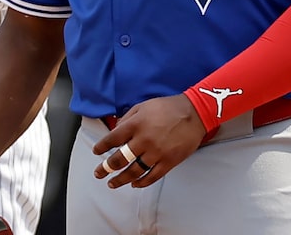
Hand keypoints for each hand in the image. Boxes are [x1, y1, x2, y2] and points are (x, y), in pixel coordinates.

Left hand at [92, 95, 207, 188]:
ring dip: (121, 179)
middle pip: (120, 159)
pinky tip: (134, 184)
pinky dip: (142, 182)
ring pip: (134, 171)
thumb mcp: (143, 106)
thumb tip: (115, 130)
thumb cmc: (167, 107)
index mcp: (136, 124)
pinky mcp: (169, 162)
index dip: (102, 147)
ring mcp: (156, 153)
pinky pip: (152, 176)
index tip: (96, 152)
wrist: (194, 113)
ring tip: (112, 184)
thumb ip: (127, 118)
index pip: (112, 139)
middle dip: (106, 168)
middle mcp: (144, 140)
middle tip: (98, 173)